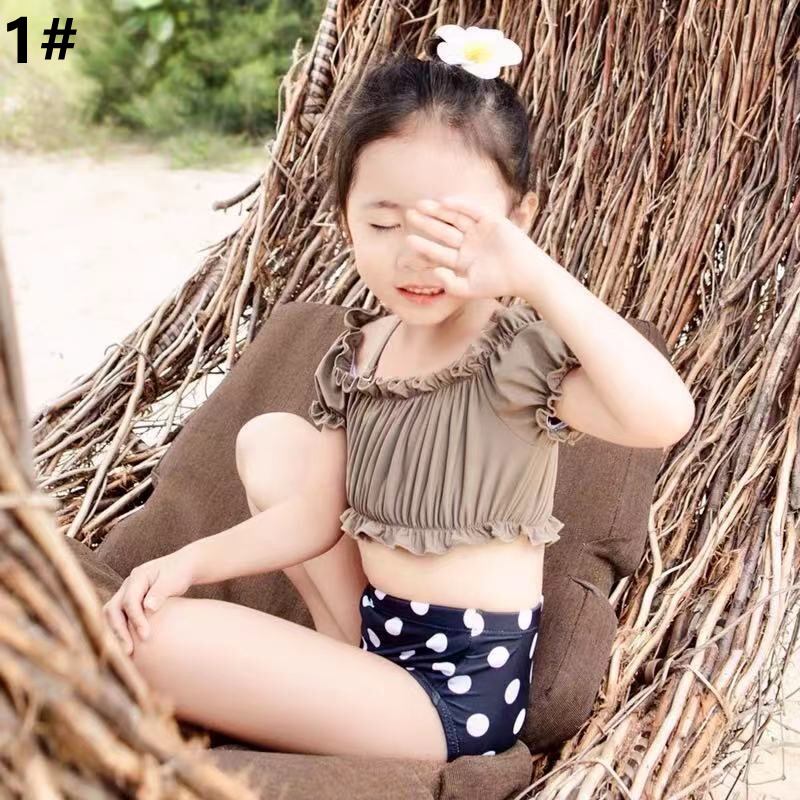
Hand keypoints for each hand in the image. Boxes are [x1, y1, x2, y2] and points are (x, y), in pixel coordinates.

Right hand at [102, 550, 194, 654]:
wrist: (182, 567)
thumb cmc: (179, 573)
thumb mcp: (173, 581)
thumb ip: (160, 593)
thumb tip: (148, 607)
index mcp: (138, 577)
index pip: (129, 601)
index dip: (135, 619)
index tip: (145, 636)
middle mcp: (127, 585)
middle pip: (113, 609)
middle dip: (119, 631)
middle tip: (128, 651)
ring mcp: (126, 593)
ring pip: (112, 614)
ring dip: (116, 633)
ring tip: (126, 653)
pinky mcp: (128, 602)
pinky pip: (119, 617)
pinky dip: (120, 630)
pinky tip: (128, 645)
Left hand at [404, 195, 538, 298]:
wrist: (526, 274)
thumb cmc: (498, 284)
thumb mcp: (470, 288)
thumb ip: (450, 284)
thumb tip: (434, 272)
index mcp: (460, 260)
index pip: (437, 251)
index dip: (423, 245)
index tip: (408, 239)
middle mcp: (467, 243)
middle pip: (442, 231)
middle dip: (426, 223)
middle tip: (408, 215)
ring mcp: (478, 231)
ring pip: (454, 218)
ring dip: (438, 211)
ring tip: (420, 204)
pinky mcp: (491, 220)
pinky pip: (472, 210)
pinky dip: (460, 205)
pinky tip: (444, 202)